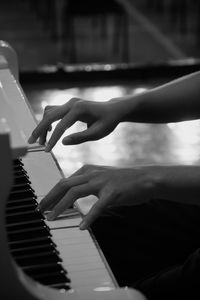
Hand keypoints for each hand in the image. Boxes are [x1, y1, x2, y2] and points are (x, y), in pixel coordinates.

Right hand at [28, 97, 122, 150]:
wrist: (113, 110)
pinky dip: (48, 121)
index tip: (47, 150)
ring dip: (43, 125)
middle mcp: (72, 103)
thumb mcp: (97, 133)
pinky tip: (49, 132)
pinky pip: (54, 112)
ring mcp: (70, 103)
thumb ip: (80, 137)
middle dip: (39, 129)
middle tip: (32, 142)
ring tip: (41, 141)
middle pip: (50, 115)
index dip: (52, 139)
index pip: (61, 125)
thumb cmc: (108, 122)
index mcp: (79, 109)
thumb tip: (63, 142)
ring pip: (50, 112)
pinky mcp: (69, 105)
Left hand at [38, 164, 154, 228]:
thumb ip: (87, 186)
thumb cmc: (124, 181)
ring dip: (61, 206)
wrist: (146, 178)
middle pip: (64, 185)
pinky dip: (88, 217)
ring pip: (75, 193)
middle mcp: (92, 174)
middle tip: (40, 211)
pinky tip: (82, 227)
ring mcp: (102, 182)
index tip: (44, 204)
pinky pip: (98, 206)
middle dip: (50, 198)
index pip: (64, 182)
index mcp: (88, 170)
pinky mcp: (113, 192)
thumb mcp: (102, 180)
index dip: (52, 194)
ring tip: (52, 218)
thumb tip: (73, 197)